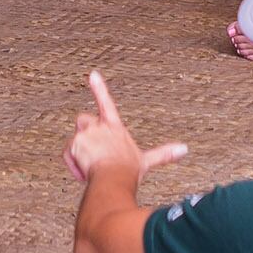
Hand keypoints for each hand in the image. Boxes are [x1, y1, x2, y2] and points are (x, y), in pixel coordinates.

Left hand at [66, 71, 183, 184]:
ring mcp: (86, 134)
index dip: (99, 88)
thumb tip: (185, 149)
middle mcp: (99, 127)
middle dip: (83, 133)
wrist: (114, 178)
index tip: (93, 74)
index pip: (106, 103)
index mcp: (115, 127)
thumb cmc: (129, 170)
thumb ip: (164, 154)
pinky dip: (73, 164)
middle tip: (91, 152)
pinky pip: (67, 154)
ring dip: (79, 154)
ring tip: (92, 169)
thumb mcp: (146, 161)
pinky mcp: (74, 143)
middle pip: (83, 121)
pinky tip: (84, 174)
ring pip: (74, 142)